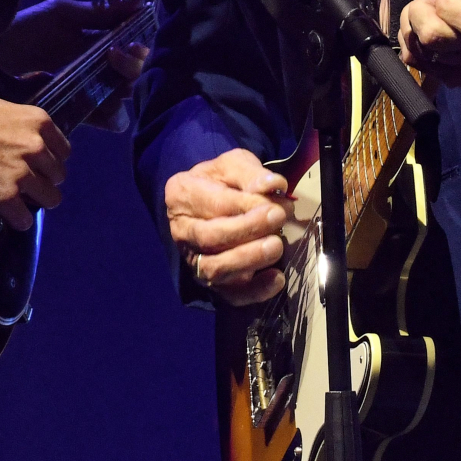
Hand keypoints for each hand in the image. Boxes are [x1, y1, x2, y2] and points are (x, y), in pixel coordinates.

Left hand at [0, 0, 148, 130]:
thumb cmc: (24, 31)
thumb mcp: (62, 14)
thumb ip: (101, 11)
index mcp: (94, 43)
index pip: (130, 49)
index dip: (137, 47)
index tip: (131, 41)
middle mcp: (94, 69)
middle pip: (130, 74)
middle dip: (131, 66)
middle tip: (115, 55)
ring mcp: (85, 93)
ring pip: (121, 98)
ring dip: (122, 89)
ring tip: (106, 81)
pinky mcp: (73, 114)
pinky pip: (104, 120)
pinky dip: (110, 115)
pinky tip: (102, 105)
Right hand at [0, 78, 69, 231]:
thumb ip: (18, 125)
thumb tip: (25, 138)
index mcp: (37, 121)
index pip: (63, 150)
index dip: (48, 161)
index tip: (36, 167)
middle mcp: (36, 147)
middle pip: (59, 176)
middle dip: (43, 181)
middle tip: (22, 184)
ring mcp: (22, 174)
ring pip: (50, 199)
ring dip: (34, 202)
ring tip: (15, 201)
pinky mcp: (4, 198)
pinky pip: (25, 220)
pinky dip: (16, 220)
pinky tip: (4, 214)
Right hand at [164, 149, 290, 306]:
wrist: (209, 201)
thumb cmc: (222, 181)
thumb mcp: (233, 165)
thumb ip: (252, 173)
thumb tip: (274, 185)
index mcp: (182, 194)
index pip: (214, 204)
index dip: (247, 206)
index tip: (276, 204)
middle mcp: (181, 230)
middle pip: (210, 238)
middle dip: (247, 231)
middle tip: (278, 219)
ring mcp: (194, 260)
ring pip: (215, 269)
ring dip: (249, 260)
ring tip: (276, 246)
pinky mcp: (211, 282)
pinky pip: (229, 295)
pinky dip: (254, 291)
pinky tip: (276, 278)